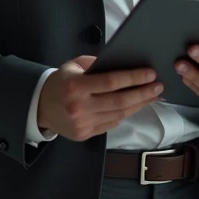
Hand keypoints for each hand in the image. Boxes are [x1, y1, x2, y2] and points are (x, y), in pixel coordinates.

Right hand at [36, 56, 163, 141]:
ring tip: (152, 95)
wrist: (40, 107)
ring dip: (139, 105)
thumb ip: (96, 63)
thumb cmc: (60, 82)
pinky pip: (112, 123)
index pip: (110, 82)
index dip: (132, 78)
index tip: (150, 73)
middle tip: (158, 86)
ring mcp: (83, 123)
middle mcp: (79, 107)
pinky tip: (136, 105)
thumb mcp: (74, 66)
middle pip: (119, 102)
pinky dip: (126, 114)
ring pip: (118, 115)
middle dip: (142, 93)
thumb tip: (123, 63)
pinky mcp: (86, 134)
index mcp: (75, 86)